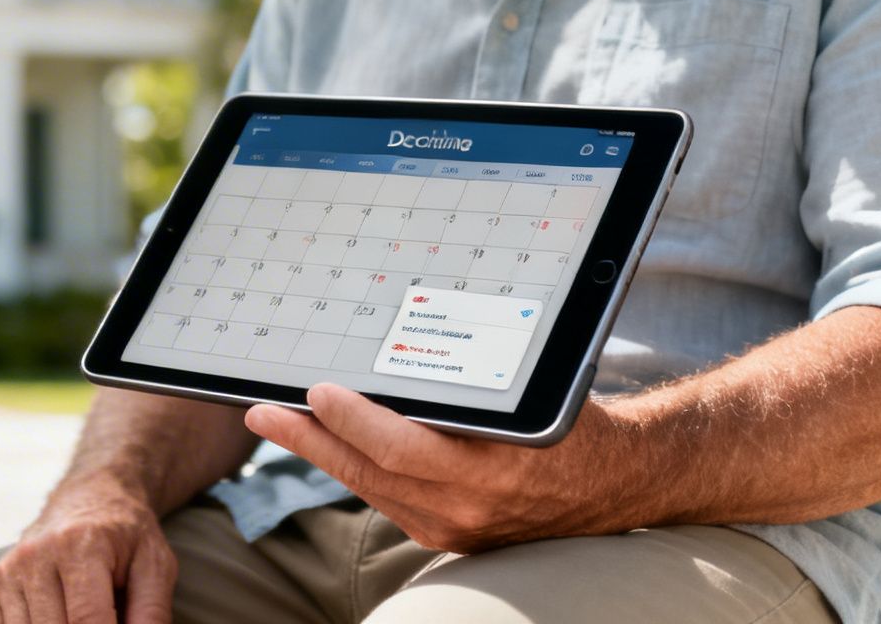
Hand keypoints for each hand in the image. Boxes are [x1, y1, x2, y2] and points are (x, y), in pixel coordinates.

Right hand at [0, 472, 178, 623]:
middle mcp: (37, 554)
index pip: (87, 620)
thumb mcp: (155, 566)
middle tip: (104, 620)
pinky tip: (55, 618)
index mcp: (81, 545)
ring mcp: (11, 569)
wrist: (90, 498)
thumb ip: (151, 613)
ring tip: (81, 616)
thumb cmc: (126, 536)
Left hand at [245, 383, 650, 552]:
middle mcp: (468, 506)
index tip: (315, 392)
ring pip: (370, 487)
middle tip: (262, 412)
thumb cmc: (571, 423)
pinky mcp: (447, 534)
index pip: (400, 448)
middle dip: (308, 440)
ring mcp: (455, 527)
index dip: (352, 421)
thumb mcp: (529, 396)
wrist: (618, 484)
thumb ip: (470, 388)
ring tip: (277, 423)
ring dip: (320, 454)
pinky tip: (323, 444)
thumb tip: (400, 347)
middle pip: (368, 472)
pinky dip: (353, 468)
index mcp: (491, 468)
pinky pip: (387, 497)